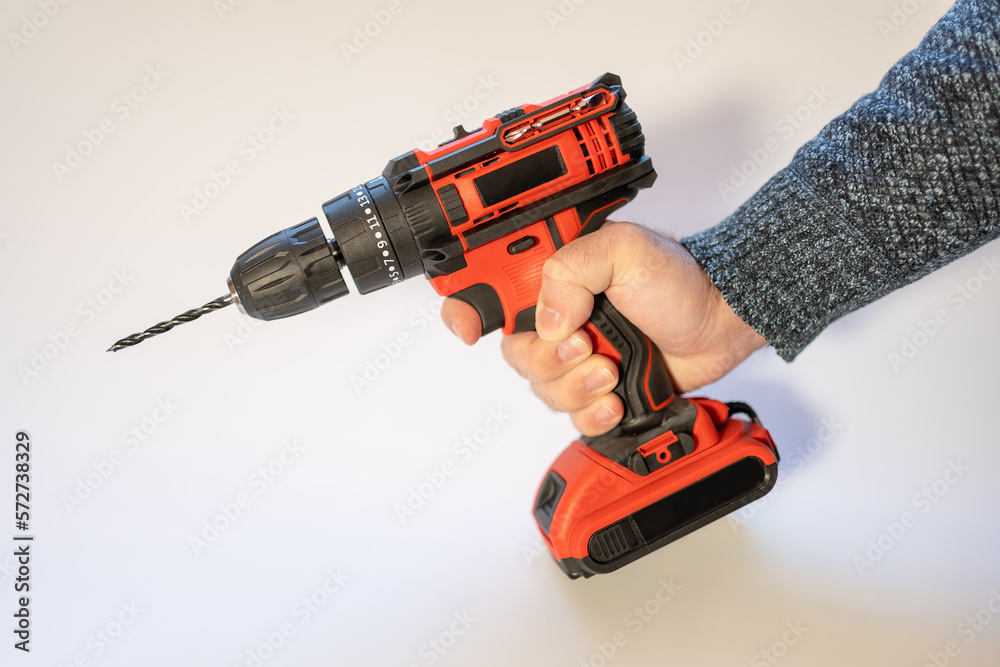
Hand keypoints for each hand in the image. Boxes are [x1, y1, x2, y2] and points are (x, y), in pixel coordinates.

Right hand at [441, 222, 767, 435]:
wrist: (721, 325)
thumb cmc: (680, 282)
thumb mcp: (624, 250)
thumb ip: (572, 270)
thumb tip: (548, 320)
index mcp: (555, 278)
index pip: (490, 291)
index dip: (466, 310)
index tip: (468, 328)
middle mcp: (559, 318)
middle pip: (514, 352)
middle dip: (548, 359)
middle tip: (586, 345)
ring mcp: (577, 357)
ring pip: (541, 388)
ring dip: (576, 386)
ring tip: (611, 370)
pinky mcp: (597, 390)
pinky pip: (571, 415)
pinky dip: (592, 412)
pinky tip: (615, 399)